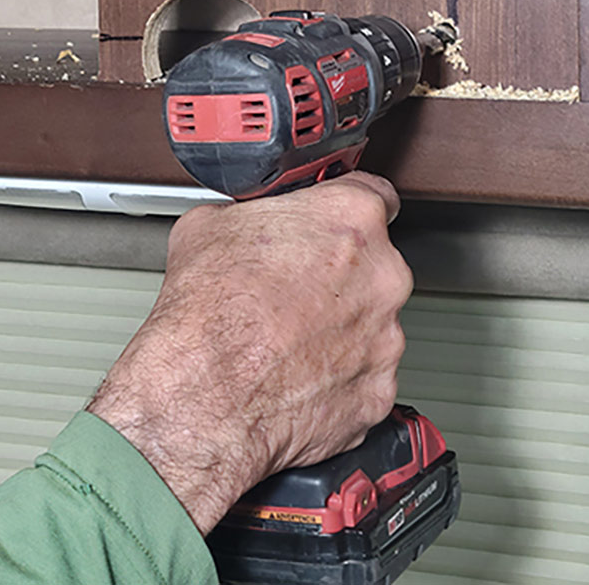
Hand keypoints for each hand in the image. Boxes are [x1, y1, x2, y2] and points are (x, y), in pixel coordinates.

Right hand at [87, 173, 412, 534]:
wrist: (202, 393)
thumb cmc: (208, 312)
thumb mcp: (210, 223)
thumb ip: (250, 212)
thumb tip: (246, 219)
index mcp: (351, 219)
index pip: (374, 194)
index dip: (344, 208)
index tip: (330, 222)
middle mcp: (382, 276)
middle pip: (373, 264)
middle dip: (338, 274)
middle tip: (292, 285)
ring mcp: (385, 338)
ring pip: (370, 322)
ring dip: (338, 326)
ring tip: (287, 334)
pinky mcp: (377, 392)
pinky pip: (364, 376)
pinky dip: (336, 375)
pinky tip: (295, 371)